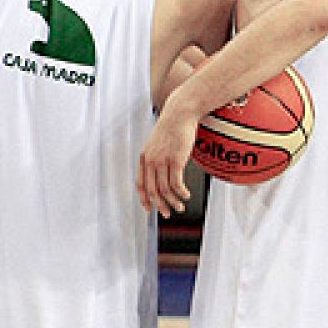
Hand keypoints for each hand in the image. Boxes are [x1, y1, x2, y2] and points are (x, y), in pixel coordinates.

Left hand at [138, 102, 198, 216]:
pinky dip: (181, 193)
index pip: (140, 184)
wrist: (179, 114)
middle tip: (167, 213)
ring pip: (165, 189)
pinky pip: (176, 183)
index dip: (144, 199)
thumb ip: (157, 158)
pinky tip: (186, 195)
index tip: (149, 209)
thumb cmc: (172, 128)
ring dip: (173, 201)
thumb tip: (163, 172)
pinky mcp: (176, 160)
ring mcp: (162, 160)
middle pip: (153, 190)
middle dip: (160, 205)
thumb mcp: (158, 144)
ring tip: (181, 207)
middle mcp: (150, 161)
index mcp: (144, 158)